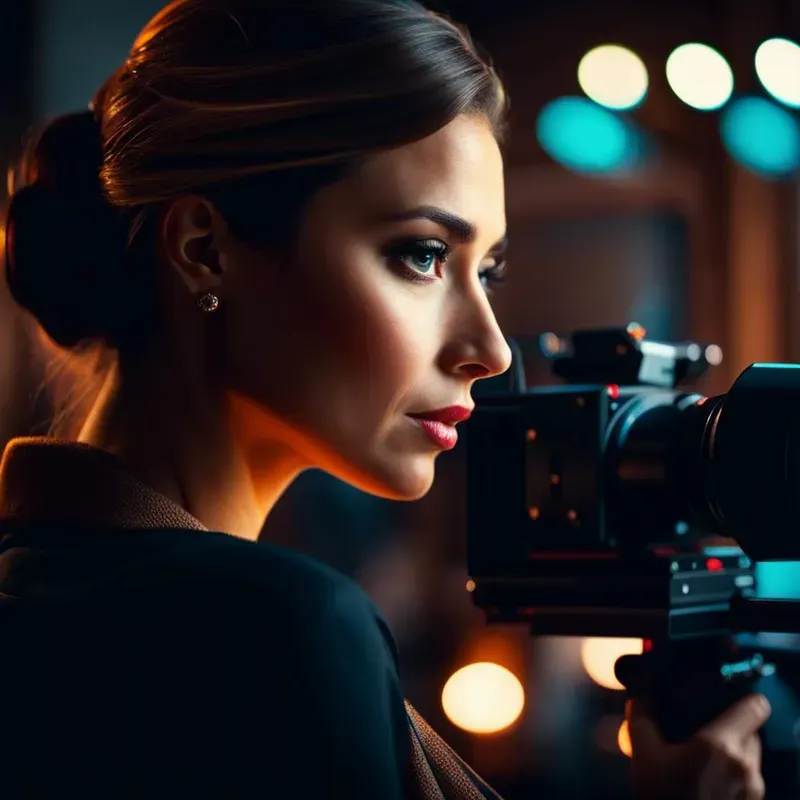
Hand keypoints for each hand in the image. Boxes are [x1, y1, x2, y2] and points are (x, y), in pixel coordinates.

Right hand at [627, 693, 770, 799]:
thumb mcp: (643, 757)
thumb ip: (642, 718)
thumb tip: (641, 697)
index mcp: (720, 746)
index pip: (756, 708)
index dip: (745, 698)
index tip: (728, 697)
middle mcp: (746, 767)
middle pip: (750, 732)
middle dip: (729, 730)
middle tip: (702, 735)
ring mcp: (754, 792)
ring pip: (750, 758)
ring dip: (731, 756)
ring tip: (702, 765)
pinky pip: (748, 782)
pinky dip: (733, 778)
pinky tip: (707, 785)